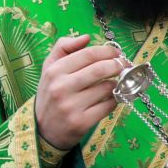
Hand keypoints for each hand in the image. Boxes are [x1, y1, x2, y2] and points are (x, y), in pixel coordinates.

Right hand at [35, 34, 122, 150]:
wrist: (43, 130)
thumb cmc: (50, 94)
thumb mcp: (49, 68)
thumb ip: (63, 47)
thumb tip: (86, 37)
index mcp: (54, 71)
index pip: (88, 54)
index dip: (108, 51)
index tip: (117, 52)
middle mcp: (61, 88)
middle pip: (100, 69)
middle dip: (118, 65)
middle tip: (124, 65)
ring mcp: (71, 106)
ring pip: (107, 88)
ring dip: (116, 84)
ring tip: (112, 84)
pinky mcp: (82, 122)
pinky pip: (108, 105)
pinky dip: (114, 100)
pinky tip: (109, 98)